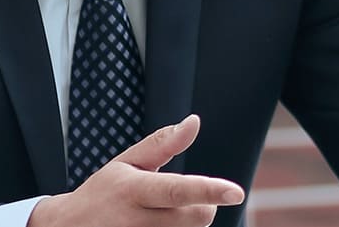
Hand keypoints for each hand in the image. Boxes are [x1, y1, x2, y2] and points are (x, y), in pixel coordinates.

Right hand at [28, 115, 244, 226]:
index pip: (177, 190)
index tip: (236, 192)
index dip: (209, 191)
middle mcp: (136, 220)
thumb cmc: (102, 192)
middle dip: (202, 205)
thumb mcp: (126, 163)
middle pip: (197, 217)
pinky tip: (157, 225)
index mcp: (134, 190)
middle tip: (180, 199)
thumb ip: (163, 143)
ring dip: (186, 223)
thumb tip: (194, 122)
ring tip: (159, 216)